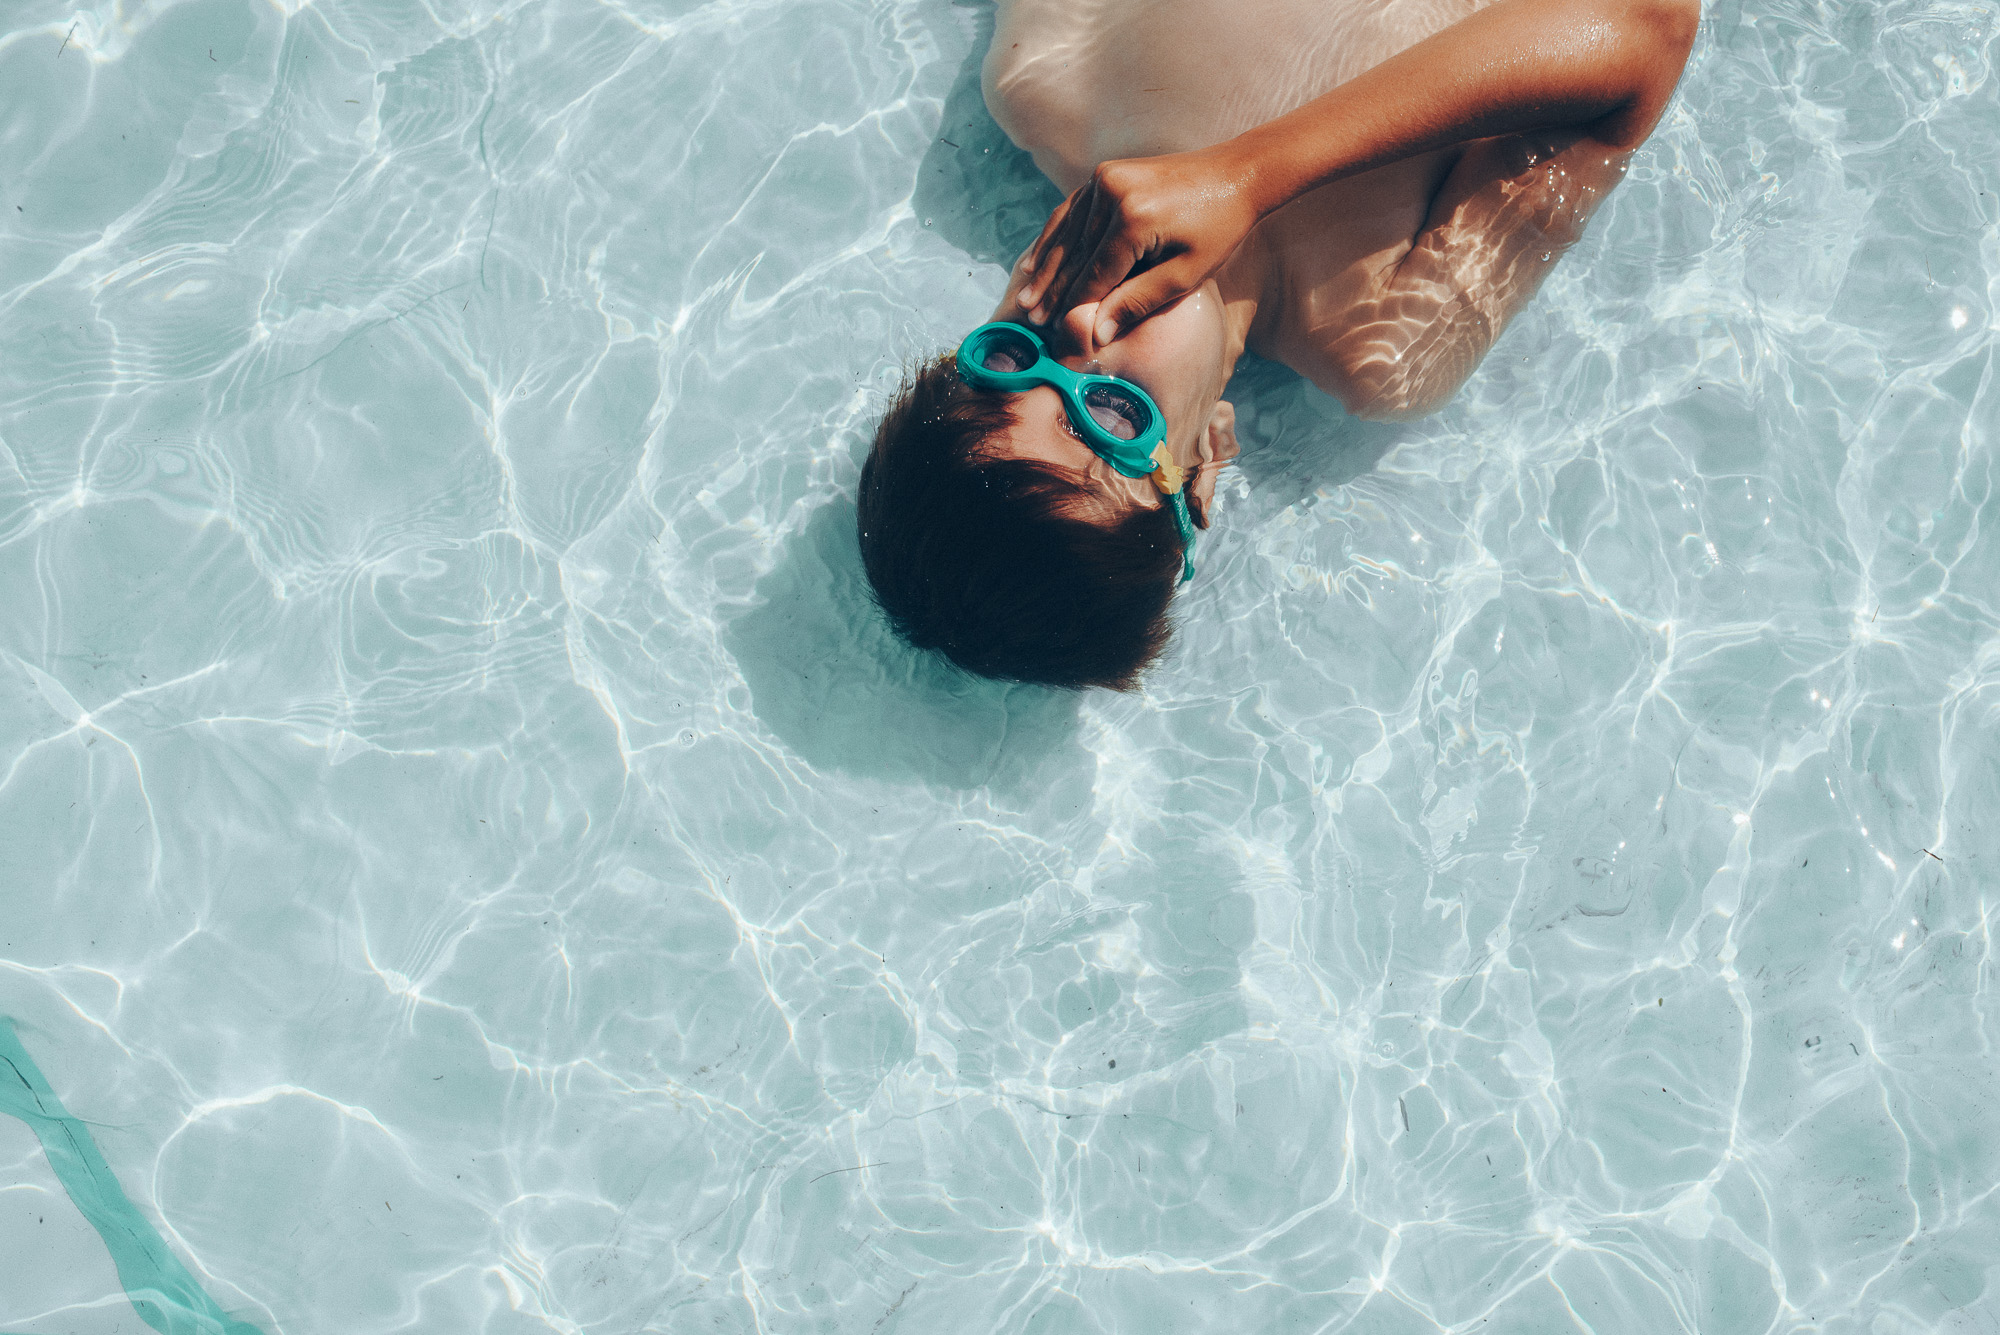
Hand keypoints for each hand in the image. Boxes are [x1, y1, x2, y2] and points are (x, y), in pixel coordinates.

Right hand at [1015, 148, 1261, 348]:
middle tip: (1030, 320)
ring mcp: (1106, 178)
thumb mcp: (1185, 275)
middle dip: (1053, 290)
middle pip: (1075, 254)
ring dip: (1046, 267)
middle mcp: (1112, 192)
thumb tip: (1095, 332)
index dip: (1073, 307)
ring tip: (1026, 297)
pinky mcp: (1106, 174)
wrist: (1236, 173)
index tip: (1054, 333)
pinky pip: (1072, 211)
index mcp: (1134, 219)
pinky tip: (1035, 260)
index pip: (1095, 274)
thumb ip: (1138, 302)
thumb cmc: (1218, 230)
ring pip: (1067, 233)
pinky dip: (1055, 236)